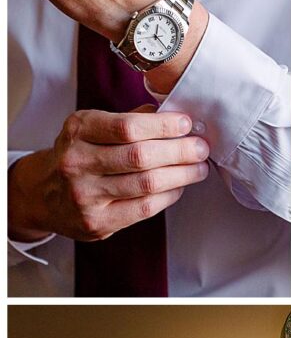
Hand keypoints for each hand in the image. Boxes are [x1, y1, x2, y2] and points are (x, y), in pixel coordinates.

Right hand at [8, 106, 209, 241]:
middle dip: (179, 151)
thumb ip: (129, 121)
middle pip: (140, 156)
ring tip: (198, 168)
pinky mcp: (98, 222)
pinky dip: (169, 196)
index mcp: (78, 130)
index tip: (187, 124)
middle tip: (201, 148)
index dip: (163, 126)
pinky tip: (180, 187)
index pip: (127, 126)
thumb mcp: (92, 128)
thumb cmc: (78, 155)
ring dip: (181, 175)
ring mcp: (85, 195)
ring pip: (146, 184)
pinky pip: (144, 208)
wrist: (43, 195)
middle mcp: (77, 161)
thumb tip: (174, 115)